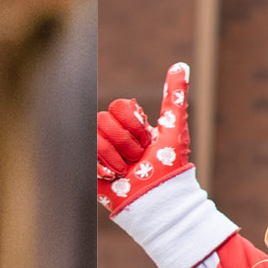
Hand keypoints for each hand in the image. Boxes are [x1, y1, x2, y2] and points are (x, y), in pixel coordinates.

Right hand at [95, 62, 192, 215]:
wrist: (158, 201)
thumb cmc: (169, 167)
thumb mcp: (174, 129)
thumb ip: (175, 97)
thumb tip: (181, 65)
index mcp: (132, 124)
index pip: (119, 106)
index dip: (133, 124)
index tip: (147, 140)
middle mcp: (115, 135)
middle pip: (104, 118)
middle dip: (125, 141)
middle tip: (138, 158)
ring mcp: (101, 151)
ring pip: (94, 136)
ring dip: (115, 156)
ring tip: (126, 171)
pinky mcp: (91, 168)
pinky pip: (85, 155)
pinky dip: (103, 168)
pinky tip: (114, 178)